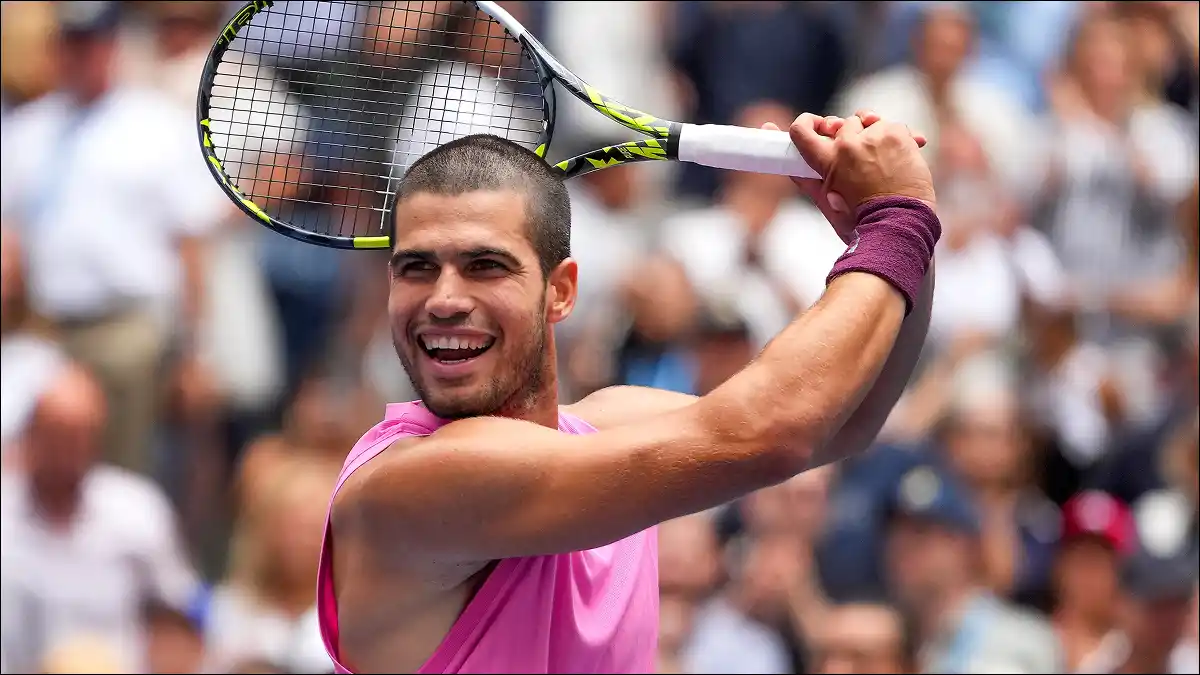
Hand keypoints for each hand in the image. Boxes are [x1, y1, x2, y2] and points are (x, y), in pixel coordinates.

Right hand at [763, 111, 928, 242]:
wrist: (901, 225)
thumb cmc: (864, 222)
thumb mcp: (828, 205)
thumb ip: (809, 183)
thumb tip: (793, 169)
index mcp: (828, 160)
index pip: (802, 131)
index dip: (806, 124)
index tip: (816, 126)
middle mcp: (850, 143)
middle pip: (842, 124)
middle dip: (848, 135)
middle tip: (856, 153)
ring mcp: (876, 136)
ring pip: (869, 122)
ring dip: (873, 134)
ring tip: (881, 156)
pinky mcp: (899, 135)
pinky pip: (894, 125)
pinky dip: (896, 138)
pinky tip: (900, 154)